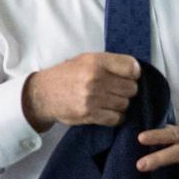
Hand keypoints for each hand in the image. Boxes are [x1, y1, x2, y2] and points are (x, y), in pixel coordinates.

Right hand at [22, 52, 140, 130]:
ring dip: (121, 104)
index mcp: (96, 61)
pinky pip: (116, 118)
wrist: (43, 94)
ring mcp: (92, 97)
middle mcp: (95, 78)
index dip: (134, 73)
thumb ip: (109, 63)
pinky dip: (115, 117)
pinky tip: (107, 111)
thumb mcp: (85, 60)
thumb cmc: (66, 75)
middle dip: (127, 90)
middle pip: (131, 88)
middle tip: (117, 90)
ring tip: (109, 101)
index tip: (129, 76)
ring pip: (125, 104)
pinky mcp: (90, 114)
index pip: (131, 67)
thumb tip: (135, 71)